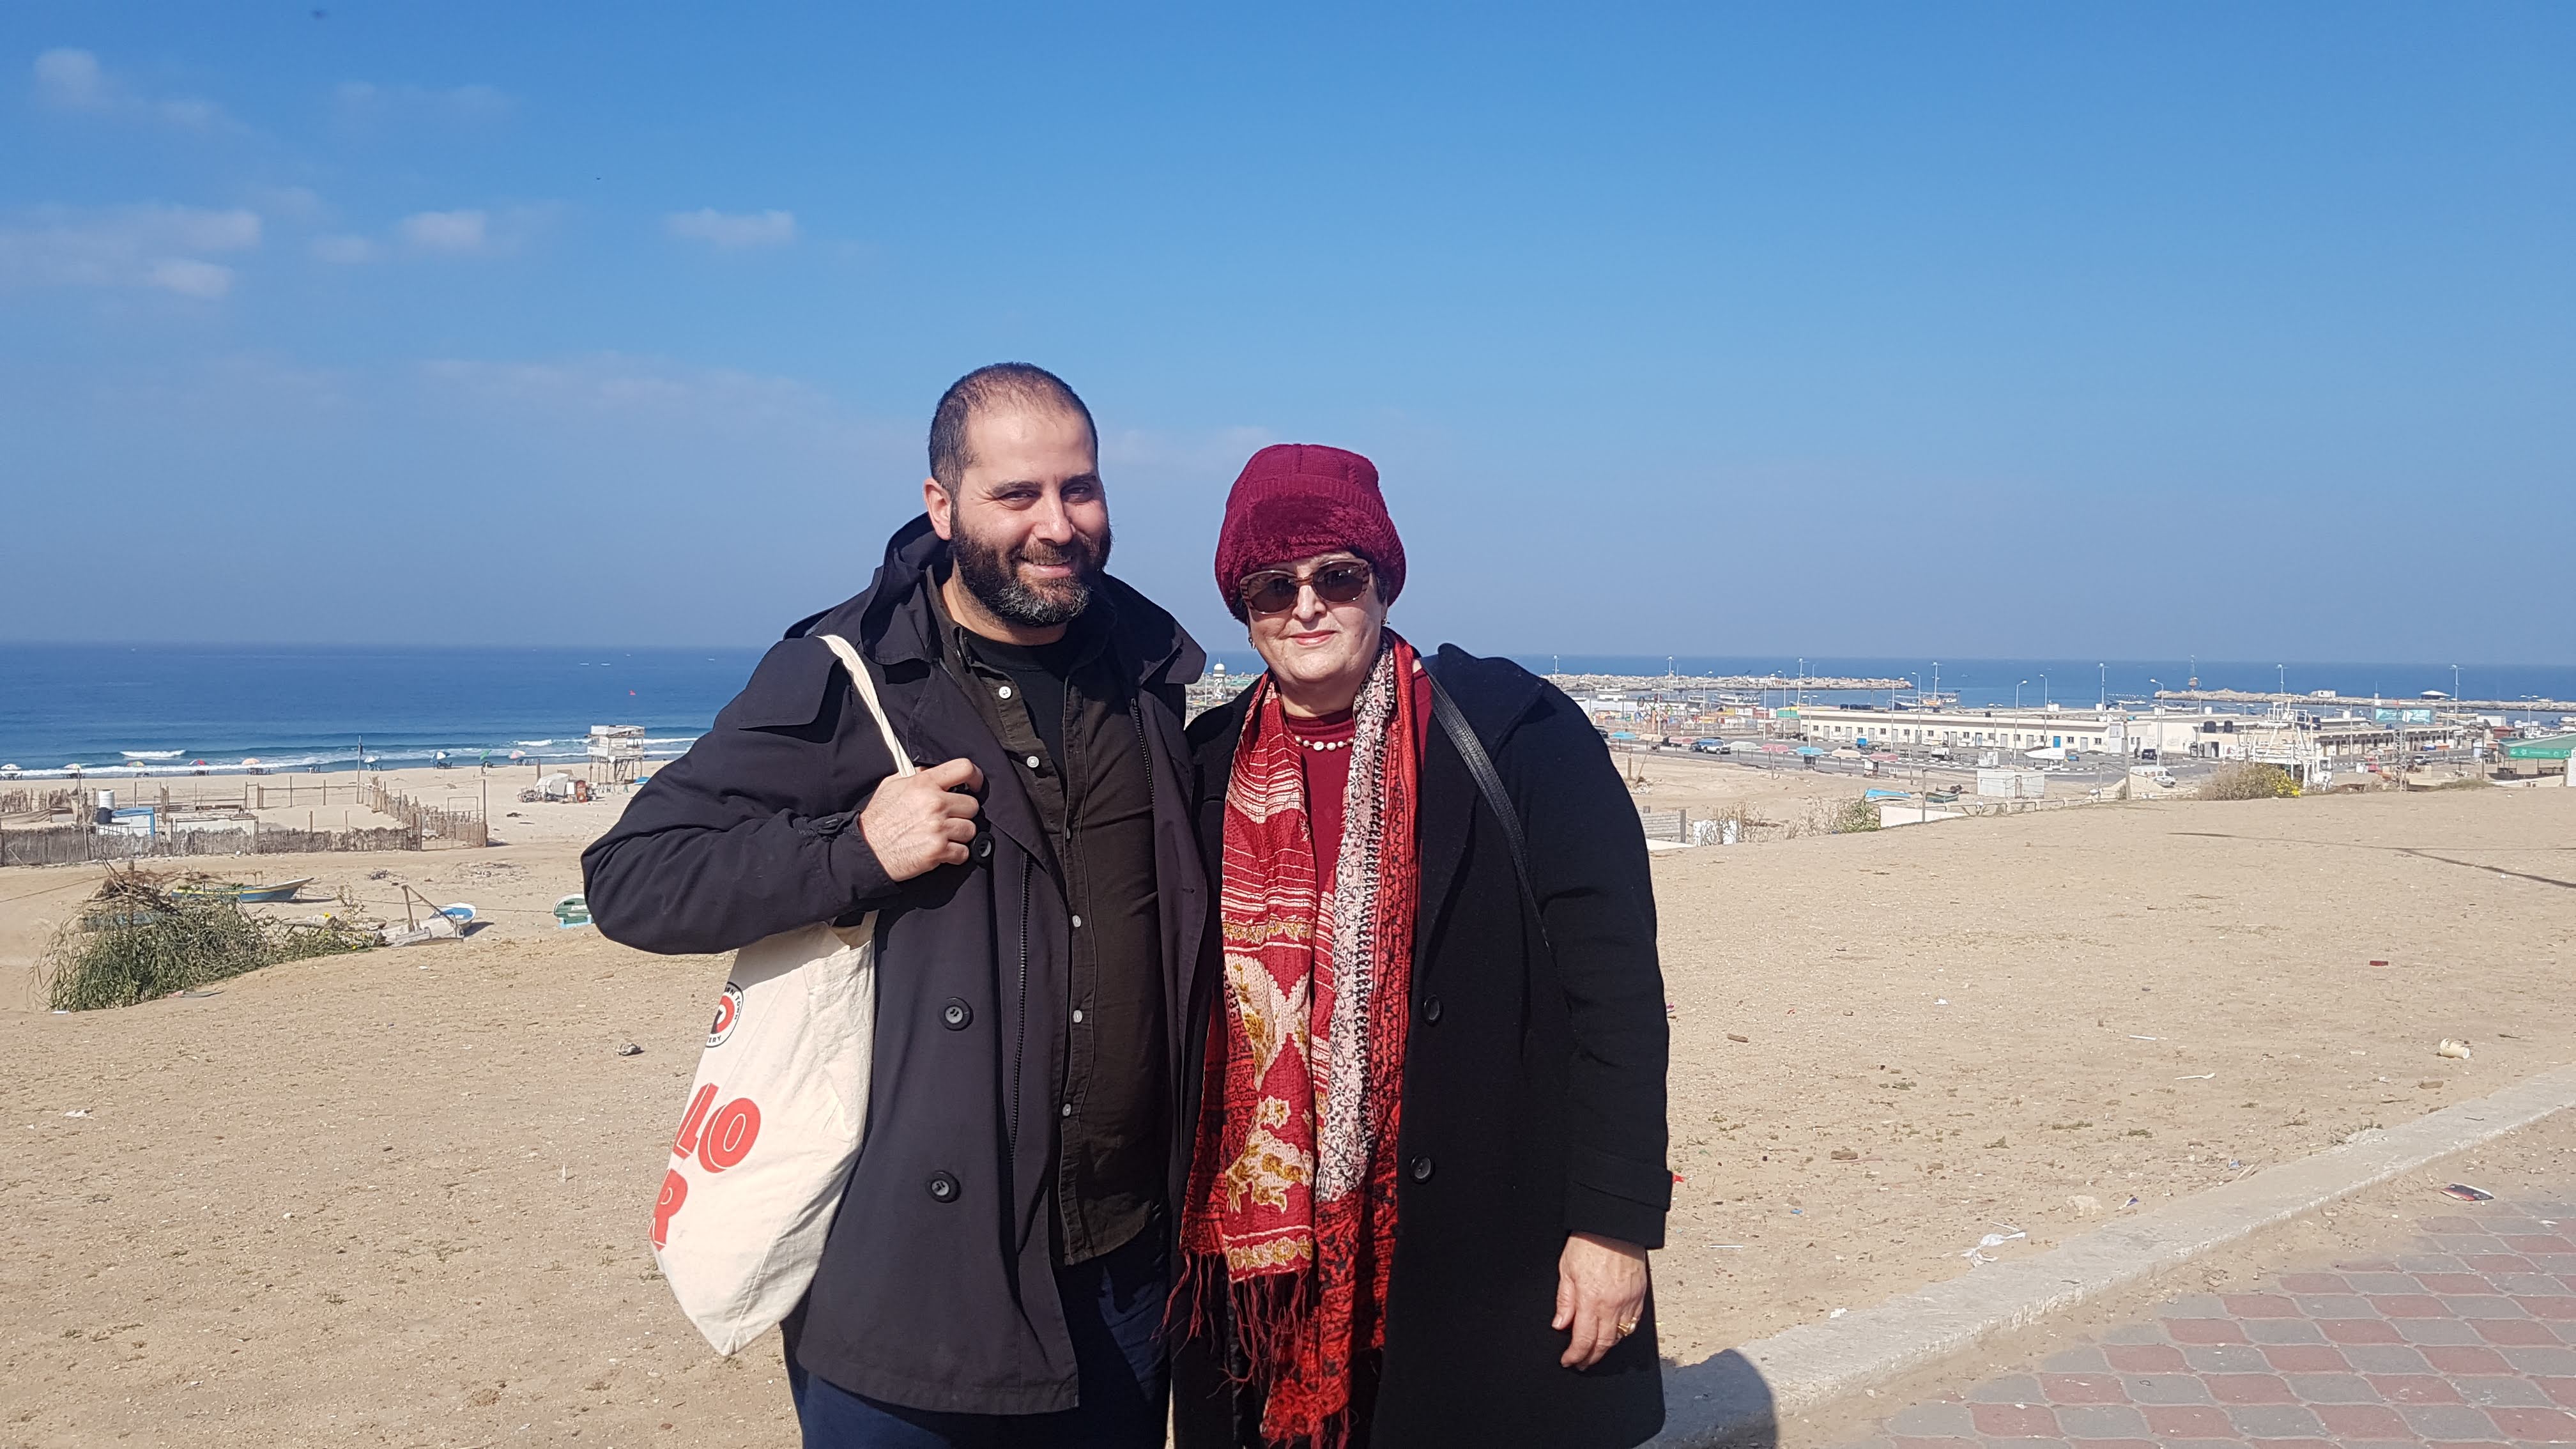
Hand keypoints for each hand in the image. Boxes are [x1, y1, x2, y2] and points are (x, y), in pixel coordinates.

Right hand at [858, 758, 983, 879]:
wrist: (867, 850)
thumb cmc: (878, 819)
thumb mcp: (892, 786)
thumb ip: (916, 776)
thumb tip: (932, 771)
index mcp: (924, 784)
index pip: (964, 768)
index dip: (975, 777)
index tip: (974, 785)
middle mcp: (935, 803)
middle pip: (972, 805)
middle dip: (962, 813)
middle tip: (948, 819)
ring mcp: (938, 828)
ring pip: (971, 829)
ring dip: (959, 835)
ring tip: (942, 836)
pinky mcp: (939, 851)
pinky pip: (964, 852)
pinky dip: (955, 854)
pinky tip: (941, 851)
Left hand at [1553, 1232, 1648, 1369]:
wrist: (1614, 1224)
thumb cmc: (1589, 1242)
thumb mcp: (1566, 1269)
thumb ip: (1564, 1300)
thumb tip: (1560, 1324)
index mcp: (1591, 1299)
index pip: (1584, 1339)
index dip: (1575, 1355)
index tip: (1569, 1360)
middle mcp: (1612, 1304)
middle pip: (1604, 1343)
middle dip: (1591, 1358)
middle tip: (1581, 1363)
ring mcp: (1629, 1301)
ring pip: (1620, 1336)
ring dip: (1607, 1347)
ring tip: (1595, 1351)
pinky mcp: (1640, 1295)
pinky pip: (1633, 1323)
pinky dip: (1623, 1333)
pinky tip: (1614, 1333)